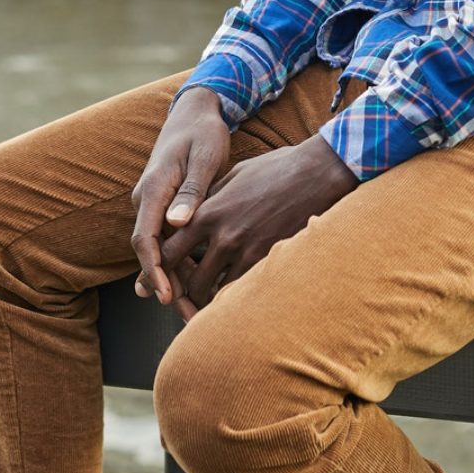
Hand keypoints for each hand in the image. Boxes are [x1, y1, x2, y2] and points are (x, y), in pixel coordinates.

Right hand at [131, 87, 231, 306]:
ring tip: (193, 310)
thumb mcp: (204, 158)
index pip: (144, 238)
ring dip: (174, 279)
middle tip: (187, 315)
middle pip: (149, 252)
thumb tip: (177, 223)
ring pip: (159, 250)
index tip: (165, 295)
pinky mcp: (165, 209)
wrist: (195, 114)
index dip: (153, 269)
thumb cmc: (203, 134)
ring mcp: (154, 205)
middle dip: (165, 286)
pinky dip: (181, 263)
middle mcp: (147, 200)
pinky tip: (197, 287)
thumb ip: (192, 191)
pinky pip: (169, 241)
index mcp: (153, 189)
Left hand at [159, 136, 356, 316]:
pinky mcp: (269, 260)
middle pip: (189, 280)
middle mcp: (223, 236)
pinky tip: (233, 298)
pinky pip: (242, 290)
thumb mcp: (233, 175)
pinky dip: (234, 297)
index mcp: (208, 213)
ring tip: (205, 303)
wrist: (315, 174)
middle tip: (183, 297)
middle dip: (183, 292)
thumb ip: (208, 198)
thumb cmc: (275, 169)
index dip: (159, 269)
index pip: (169, 251)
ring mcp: (247, 251)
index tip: (158, 278)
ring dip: (208, 299)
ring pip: (214, 291)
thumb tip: (189, 214)